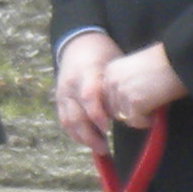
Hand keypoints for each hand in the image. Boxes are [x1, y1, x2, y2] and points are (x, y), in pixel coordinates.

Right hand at [52, 31, 124, 153]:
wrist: (78, 43)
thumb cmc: (103, 54)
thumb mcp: (114, 63)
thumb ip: (118, 87)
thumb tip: (133, 112)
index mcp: (86, 73)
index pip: (89, 97)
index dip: (97, 114)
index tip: (108, 128)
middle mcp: (71, 85)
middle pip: (75, 115)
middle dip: (89, 134)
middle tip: (105, 148)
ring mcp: (62, 93)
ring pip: (68, 121)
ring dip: (82, 137)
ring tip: (99, 148)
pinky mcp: (60, 100)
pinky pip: (64, 121)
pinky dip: (75, 133)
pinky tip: (88, 141)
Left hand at [98, 43, 186, 128]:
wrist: (182, 59)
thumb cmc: (166, 63)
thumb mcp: (138, 69)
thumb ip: (127, 85)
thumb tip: (123, 111)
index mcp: (110, 70)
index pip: (106, 98)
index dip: (121, 106)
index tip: (136, 108)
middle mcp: (111, 80)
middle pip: (113, 109)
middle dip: (130, 113)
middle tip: (149, 109)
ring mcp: (121, 91)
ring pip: (124, 117)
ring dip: (140, 117)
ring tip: (156, 108)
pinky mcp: (134, 101)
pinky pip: (136, 121)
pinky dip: (147, 122)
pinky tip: (157, 114)